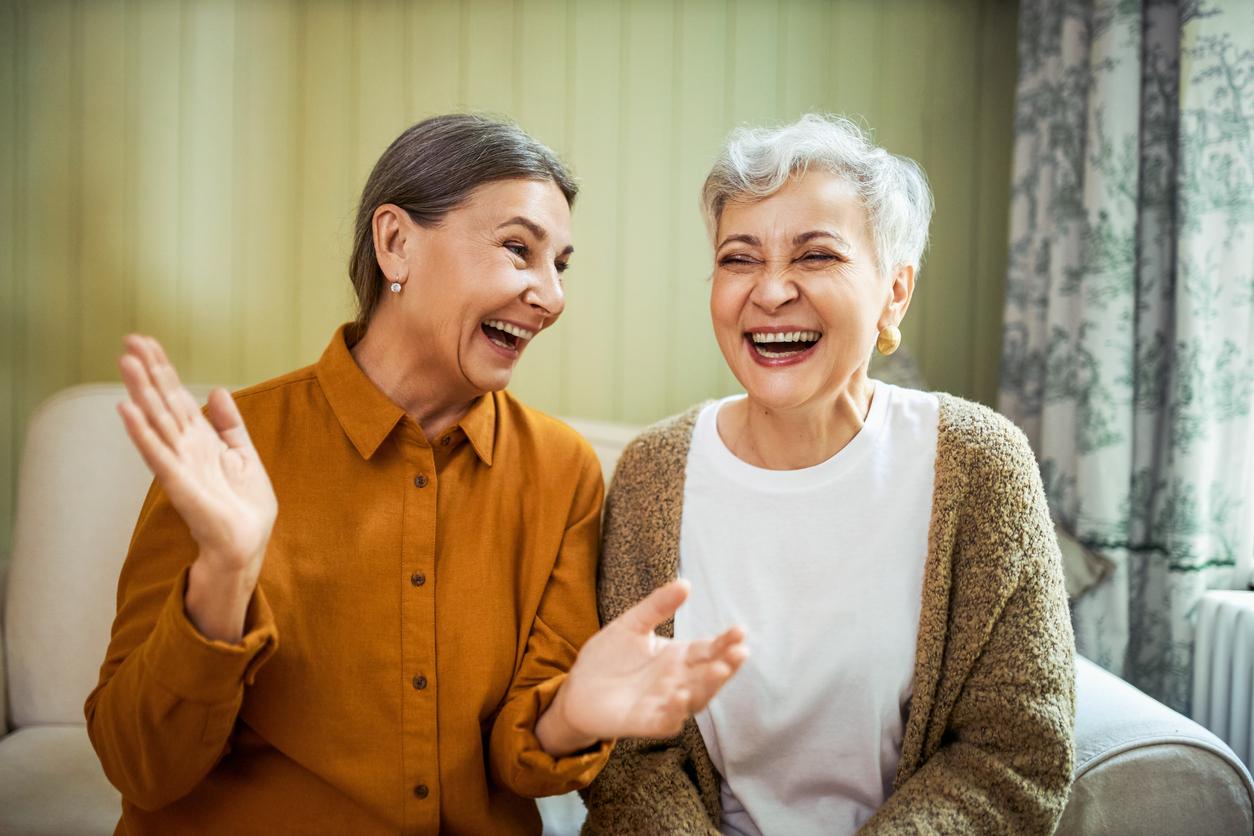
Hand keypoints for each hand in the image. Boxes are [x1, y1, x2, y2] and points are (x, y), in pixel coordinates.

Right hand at [117, 335, 276, 639]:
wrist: (248, 542)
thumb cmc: (244, 505)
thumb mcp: (243, 454)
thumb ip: (229, 424)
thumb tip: (216, 391)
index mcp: (200, 439)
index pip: (177, 396)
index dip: (162, 369)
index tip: (147, 342)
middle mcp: (184, 447)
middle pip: (162, 402)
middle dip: (148, 372)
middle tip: (128, 340)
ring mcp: (179, 464)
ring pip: (156, 421)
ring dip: (140, 393)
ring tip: (124, 363)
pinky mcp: (179, 484)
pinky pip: (158, 454)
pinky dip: (142, 432)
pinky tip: (127, 411)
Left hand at [538, 580, 747, 754]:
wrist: (577, 687)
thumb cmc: (609, 657)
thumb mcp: (632, 624)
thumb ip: (657, 606)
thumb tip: (685, 582)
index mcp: (678, 657)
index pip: (708, 649)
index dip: (725, 641)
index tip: (740, 631)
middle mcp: (678, 681)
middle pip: (708, 675)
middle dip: (726, 664)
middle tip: (739, 651)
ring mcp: (664, 703)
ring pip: (695, 699)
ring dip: (708, 686)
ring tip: (718, 670)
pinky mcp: (644, 722)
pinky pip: (666, 721)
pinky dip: (675, 711)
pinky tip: (680, 696)